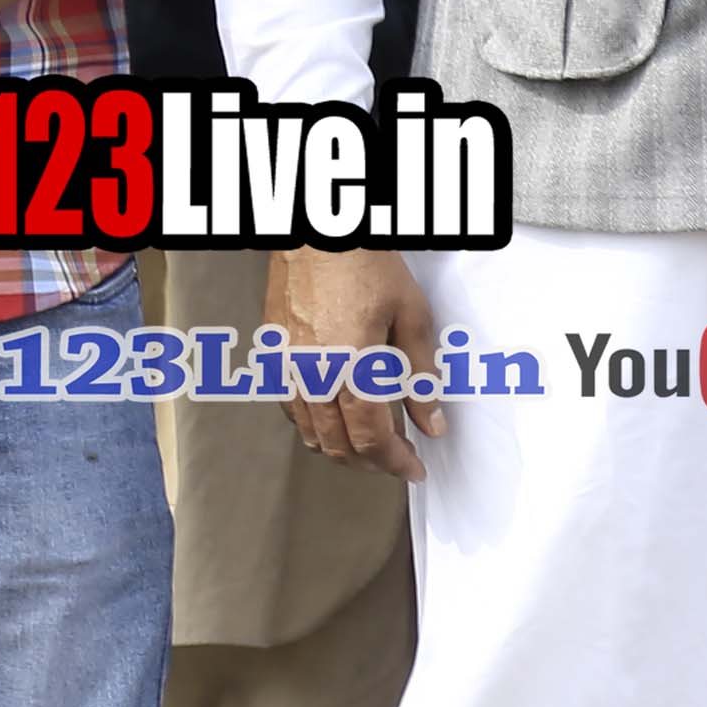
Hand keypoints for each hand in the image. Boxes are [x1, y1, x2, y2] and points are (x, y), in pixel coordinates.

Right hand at [267, 248, 446, 478]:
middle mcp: (314, 375)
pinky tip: (336, 421)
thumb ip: (422, 377)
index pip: (371, 437)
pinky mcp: (274, 357)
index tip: (414, 469)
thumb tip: (433, 424)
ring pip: (310, 432)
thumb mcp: (413, 318)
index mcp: (352, 367)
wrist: (319, 238)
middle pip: (338, 444)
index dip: (394, 461)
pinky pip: (291, 408)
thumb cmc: (369, 268)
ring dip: (342, 449)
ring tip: (372, 448)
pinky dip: (314, 426)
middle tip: (398, 462)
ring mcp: (288, 368)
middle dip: (371, 462)